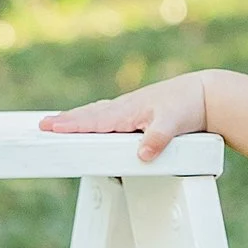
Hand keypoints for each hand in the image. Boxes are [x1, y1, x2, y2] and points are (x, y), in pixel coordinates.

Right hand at [40, 73, 208, 161]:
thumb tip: (143, 154)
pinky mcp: (136, 111)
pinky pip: (107, 114)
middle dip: (65, 121)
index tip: (51, 128)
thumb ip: (158, 139)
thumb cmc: (188, 106)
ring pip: (96, 114)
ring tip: (57, 123)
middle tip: (42, 126)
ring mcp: (129, 108)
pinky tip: (91, 119)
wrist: (205, 93)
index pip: (94, 121)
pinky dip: (92, 116)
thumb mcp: (175, 124)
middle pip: (89, 115)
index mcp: (128, 111)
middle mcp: (125, 108)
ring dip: (76, 117)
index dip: (72, 126)